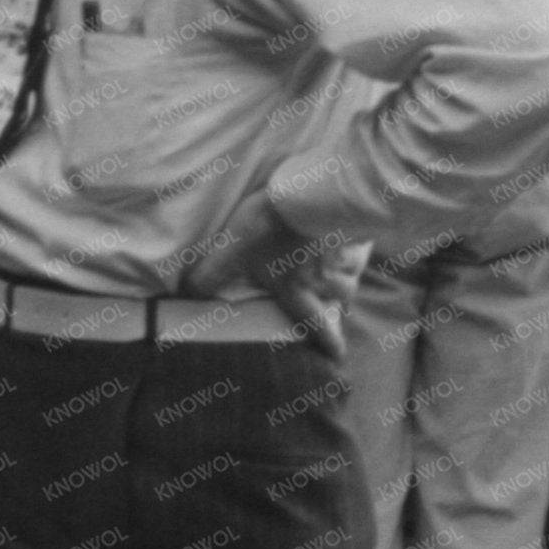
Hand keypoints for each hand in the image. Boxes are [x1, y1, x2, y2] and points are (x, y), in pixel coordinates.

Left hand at [181, 191, 347, 357]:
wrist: (315, 191)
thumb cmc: (274, 228)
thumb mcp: (233, 252)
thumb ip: (210, 276)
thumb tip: (189, 295)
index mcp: (301, 293)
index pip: (321, 332)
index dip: (330, 347)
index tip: (336, 357)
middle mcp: (331, 283)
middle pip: (341, 303)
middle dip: (338, 307)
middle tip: (333, 305)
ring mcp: (350, 258)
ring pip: (351, 274)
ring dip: (344, 273)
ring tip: (333, 263)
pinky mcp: (359, 229)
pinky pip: (359, 245)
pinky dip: (351, 244)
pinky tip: (341, 230)